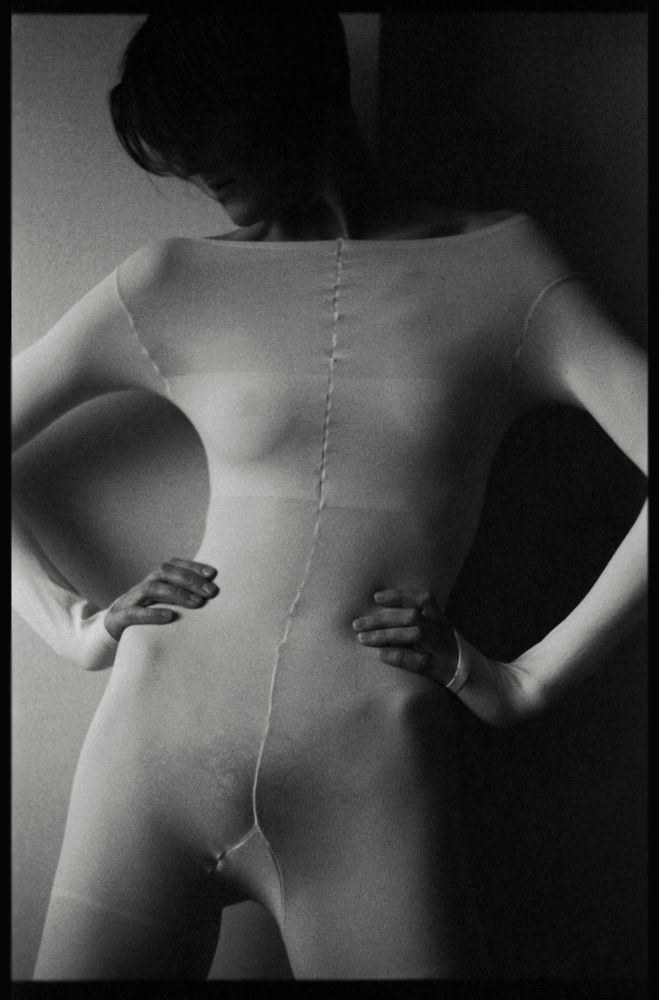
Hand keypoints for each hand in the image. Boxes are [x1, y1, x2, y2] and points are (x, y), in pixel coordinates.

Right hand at [104, 558, 218, 640]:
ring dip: (176, 593)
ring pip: (151, 588)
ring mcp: (129, 600)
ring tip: (198, 603)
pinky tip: (170, 616)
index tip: (213, 574)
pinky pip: (134, 613)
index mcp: (153, 581)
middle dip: (190, 579)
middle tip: (211, 592)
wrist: (110, 631)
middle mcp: (142, 586)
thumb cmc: (145, 618)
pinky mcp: (119, 618)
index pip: (173, 565)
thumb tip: (211, 596)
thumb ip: (181, 598)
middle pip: (164, 572)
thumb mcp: (162, 605)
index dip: (192, 566)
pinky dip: (152, 613)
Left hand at [353, 587, 545, 726]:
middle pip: (413, 617)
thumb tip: (401, 630)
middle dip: (382, 618)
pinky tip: (382, 656)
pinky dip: (401, 658)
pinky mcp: (448, 674)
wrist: (498, 690)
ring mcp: (448, 653)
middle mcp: (447, 635)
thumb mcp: (450, 646)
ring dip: (386, 635)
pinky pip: (421, 664)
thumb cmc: (469, 668)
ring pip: (415, 636)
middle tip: (356, 623)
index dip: (400, 595)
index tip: (376, 597)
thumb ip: (431, 635)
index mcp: (447, 626)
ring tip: (362, 638)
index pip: (424, 600)